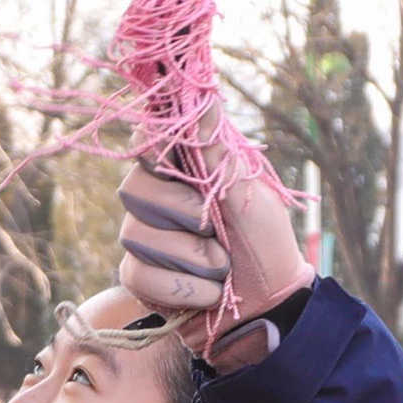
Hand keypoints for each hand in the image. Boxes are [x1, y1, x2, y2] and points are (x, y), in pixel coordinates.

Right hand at [114, 157, 301, 349]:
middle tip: (214, 227)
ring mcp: (144, 238)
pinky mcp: (139, 277)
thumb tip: (206, 96)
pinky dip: (184, 288)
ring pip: (136, 235)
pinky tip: (208, 293)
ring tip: (222, 267)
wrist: (269, 306)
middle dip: (181, 212)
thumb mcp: (251, 196)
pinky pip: (140, 275)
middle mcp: (157, 200)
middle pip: (133, 189)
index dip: (155, 146)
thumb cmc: (265, 244)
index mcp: (185, 171)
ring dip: (191, 257)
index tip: (176, 160)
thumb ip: (219, 154)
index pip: (149, 140)